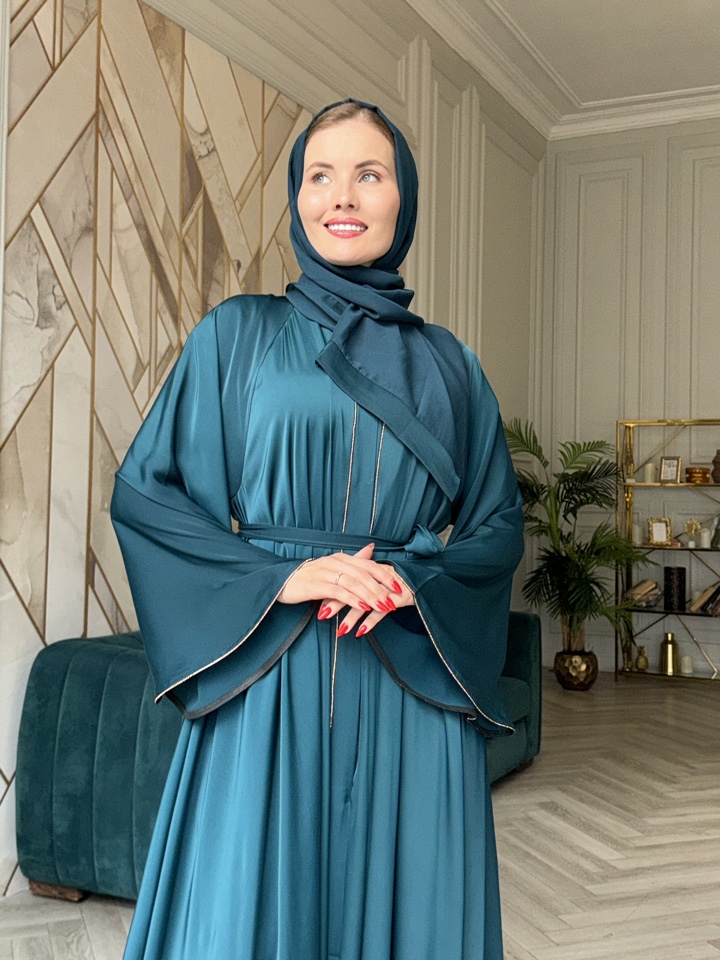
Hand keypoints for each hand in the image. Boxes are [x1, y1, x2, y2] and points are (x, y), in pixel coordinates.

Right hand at [277, 543, 413, 635]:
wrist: (281, 582)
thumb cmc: (309, 578)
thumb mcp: (333, 568)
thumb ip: (353, 560)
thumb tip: (371, 548)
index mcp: (341, 558)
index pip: (368, 564)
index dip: (384, 575)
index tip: (398, 586)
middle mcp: (335, 562)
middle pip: (363, 574)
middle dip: (381, 588)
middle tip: (393, 601)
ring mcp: (325, 572)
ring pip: (353, 583)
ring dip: (370, 596)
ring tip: (383, 606)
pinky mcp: (316, 585)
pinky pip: (338, 592)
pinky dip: (353, 600)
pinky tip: (363, 607)